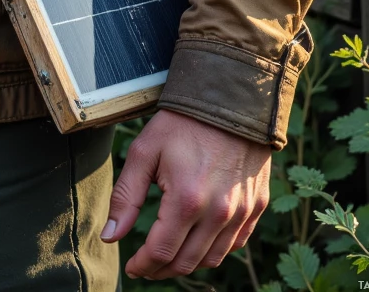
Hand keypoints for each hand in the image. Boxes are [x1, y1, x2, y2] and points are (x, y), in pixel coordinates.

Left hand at [102, 109, 270, 278]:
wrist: (230, 99)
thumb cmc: (182, 122)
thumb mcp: (145, 151)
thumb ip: (126, 196)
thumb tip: (111, 236)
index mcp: (187, 200)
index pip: (161, 252)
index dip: (142, 266)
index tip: (131, 266)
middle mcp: (218, 213)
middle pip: (186, 263)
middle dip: (161, 269)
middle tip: (146, 264)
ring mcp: (242, 212)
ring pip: (211, 259)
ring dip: (187, 263)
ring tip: (169, 254)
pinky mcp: (257, 207)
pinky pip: (234, 244)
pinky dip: (214, 250)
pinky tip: (198, 240)